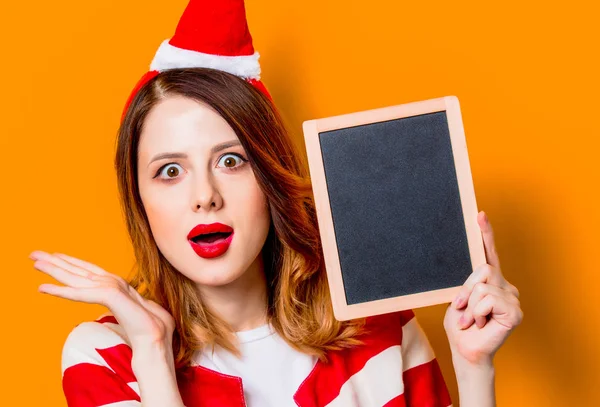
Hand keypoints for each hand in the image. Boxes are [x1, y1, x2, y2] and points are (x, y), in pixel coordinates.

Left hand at [30, 250, 174, 348]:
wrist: (156, 339)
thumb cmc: (149, 328)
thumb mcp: (129, 312)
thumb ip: (120, 305)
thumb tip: (108, 311)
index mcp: (117, 286)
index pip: (89, 270)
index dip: (71, 263)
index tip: (54, 257)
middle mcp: (113, 283)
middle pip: (79, 270)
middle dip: (55, 261)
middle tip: (33, 254)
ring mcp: (112, 288)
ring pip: (76, 277)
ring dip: (54, 269)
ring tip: (34, 261)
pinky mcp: (111, 295)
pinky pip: (79, 293)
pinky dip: (60, 291)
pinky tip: (43, 289)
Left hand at [443, 211, 522, 367]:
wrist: (465, 350)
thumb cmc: (460, 326)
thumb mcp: (459, 299)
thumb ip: (468, 284)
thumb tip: (476, 274)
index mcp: (490, 281)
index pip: (489, 254)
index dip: (485, 234)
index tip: (479, 215)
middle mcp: (505, 286)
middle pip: (483, 269)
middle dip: (466, 290)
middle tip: (463, 310)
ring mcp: (512, 298)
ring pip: (483, 286)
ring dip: (470, 305)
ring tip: (471, 320)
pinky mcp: (515, 311)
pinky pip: (489, 299)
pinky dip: (477, 312)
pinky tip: (481, 324)